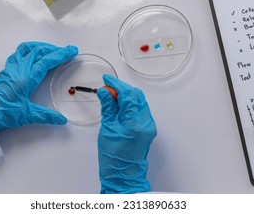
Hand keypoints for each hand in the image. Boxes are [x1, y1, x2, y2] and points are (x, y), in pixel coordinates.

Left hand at [0, 42, 77, 129]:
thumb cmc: (2, 111)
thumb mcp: (26, 115)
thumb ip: (46, 116)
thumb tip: (61, 120)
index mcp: (27, 78)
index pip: (47, 61)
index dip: (61, 55)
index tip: (71, 50)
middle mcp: (20, 69)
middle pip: (39, 51)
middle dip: (54, 49)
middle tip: (66, 51)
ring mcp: (12, 67)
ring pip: (28, 49)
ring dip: (41, 46)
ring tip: (51, 50)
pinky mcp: (7, 69)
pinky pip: (19, 53)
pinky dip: (30, 50)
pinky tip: (33, 54)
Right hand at [96, 75, 156, 193]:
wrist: (123, 174)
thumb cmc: (114, 157)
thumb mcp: (107, 129)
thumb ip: (108, 108)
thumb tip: (105, 92)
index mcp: (135, 122)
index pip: (128, 95)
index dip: (117, 85)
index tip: (107, 80)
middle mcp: (145, 122)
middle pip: (136, 96)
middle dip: (122, 89)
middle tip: (107, 88)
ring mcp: (148, 125)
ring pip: (139, 102)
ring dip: (126, 96)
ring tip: (111, 97)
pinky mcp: (148, 128)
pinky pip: (140, 110)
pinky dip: (130, 105)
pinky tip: (119, 105)